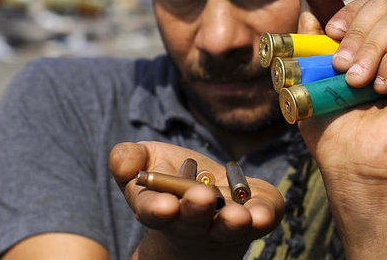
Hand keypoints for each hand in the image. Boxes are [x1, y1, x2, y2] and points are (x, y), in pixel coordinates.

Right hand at [109, 142, 283, 259]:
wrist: (209, 202)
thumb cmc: (173, 177)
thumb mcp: (146, 161)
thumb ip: (129, 158)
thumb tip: (123, 163)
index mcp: (160, 209)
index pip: (153, 212)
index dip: (157, 209)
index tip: (164, 206)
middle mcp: (193, 224)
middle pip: (192, 222)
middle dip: (196, 211)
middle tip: (201, 198)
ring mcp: (226, 224)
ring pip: (228, 228)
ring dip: (232, 222)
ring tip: (238, 216)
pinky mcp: (257, 216)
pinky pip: (262, 218)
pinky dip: (263, 216)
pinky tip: (262, 215)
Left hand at [296, 0, 386, 205]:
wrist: (354, 166)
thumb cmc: (333, 129)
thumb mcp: (312, 78)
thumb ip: (310, 42)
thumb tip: (306, 6)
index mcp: (371, 48)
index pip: (368, 7)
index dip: (349, 12)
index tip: (329, 33)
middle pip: (384, 7)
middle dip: (357, 31)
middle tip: (341, 65)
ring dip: (372, 50)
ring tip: (356, 82)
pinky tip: (382, 88)